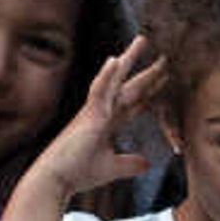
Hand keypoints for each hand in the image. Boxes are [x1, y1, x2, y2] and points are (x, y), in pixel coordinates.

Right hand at [33, 38, 168, 197]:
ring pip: (115, 80)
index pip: (133, 103)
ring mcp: (94, 111)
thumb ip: (130, 164)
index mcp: (106, 122)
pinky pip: (98, 91)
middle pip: (127, 87)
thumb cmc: (77, 173)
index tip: (163, 78)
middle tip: (161, 55)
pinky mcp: (87, 116)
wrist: (56, 180)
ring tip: (142, 40)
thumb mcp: (111, 168)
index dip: (148, 91)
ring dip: (128, 60)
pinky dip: (107, 75)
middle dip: (145, 71)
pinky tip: (116, 60)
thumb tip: (147, 163)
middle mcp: (101, 112)